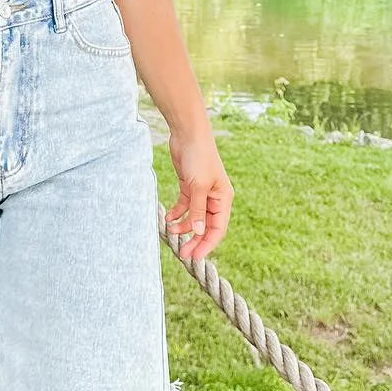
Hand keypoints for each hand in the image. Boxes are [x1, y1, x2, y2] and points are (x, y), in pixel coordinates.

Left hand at [164, 128, 233, 263]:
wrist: (188, 134)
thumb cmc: (199, 157)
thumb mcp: (198, 186)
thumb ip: (198, 210)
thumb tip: (199, 231)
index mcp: (223, 198)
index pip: (218, 228)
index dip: (207, 244)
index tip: (195, 256)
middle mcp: (214, 198)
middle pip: (206, 226)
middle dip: (195, 239)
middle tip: (182, 253)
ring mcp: (202, 193)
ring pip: (194, 217)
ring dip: (184, 226)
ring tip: (171, 232)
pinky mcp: (190, 186)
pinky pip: (185, 206)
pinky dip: (177, 213)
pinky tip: (168, 218)